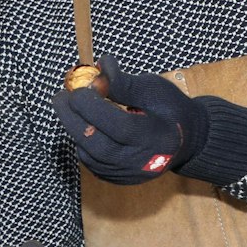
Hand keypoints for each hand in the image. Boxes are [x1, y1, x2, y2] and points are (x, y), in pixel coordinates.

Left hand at [53, 57, 208, 184]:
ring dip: (74, 128)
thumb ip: (123, 82)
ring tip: (68, 106)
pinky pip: (90, 161)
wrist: (185, 140)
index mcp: (158, 138)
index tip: (80, 87)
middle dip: (73, 119)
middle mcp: (142, 162)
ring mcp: (128, 175)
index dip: (95, 106)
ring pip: (90, 155)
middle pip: (98, 145)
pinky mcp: (117, 179)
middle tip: (61, 97)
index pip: (119, 126)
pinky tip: (81, 122)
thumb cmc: (170, 109)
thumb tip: (97, 67)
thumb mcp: (152, 89)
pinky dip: (82, 140)